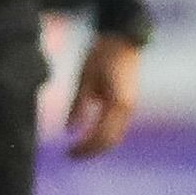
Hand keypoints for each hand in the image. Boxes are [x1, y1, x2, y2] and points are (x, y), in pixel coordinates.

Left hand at [65, 33, 141, 157]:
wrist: (121, 39)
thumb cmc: (100, 55)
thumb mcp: (85, 78)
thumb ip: (78, 104)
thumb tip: (69, 130)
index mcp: (118, 104)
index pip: (102, 136)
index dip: (85, 148)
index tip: (68, 154)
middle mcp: (126, 109)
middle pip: (109, 140)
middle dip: (90, 150)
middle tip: (70, 155)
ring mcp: (127, 106)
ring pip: (113, 134)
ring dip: (96, 144)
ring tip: (76, 149)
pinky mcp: (124, 102)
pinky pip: (113, 124)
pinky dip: (99, 132)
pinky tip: (84, 134)